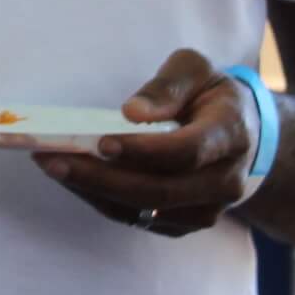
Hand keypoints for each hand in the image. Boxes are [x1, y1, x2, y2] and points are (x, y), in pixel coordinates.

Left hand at [36, 50, 255, 237]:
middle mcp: (225, 181)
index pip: (187, 152)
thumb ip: (168, 86)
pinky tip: (71, 177)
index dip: (143, 150)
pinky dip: (101, 200)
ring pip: (144, 210)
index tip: (101, 141)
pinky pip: (138, 218)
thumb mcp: (197, 70)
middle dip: (101, 177)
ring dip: (93, 191)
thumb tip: (131, 113)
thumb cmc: (211, 95)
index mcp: (231, 135)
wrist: (244, 137)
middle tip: (53, 159)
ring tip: (51, 165)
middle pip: (160, 191)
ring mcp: (206, 209)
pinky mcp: (184, 223)